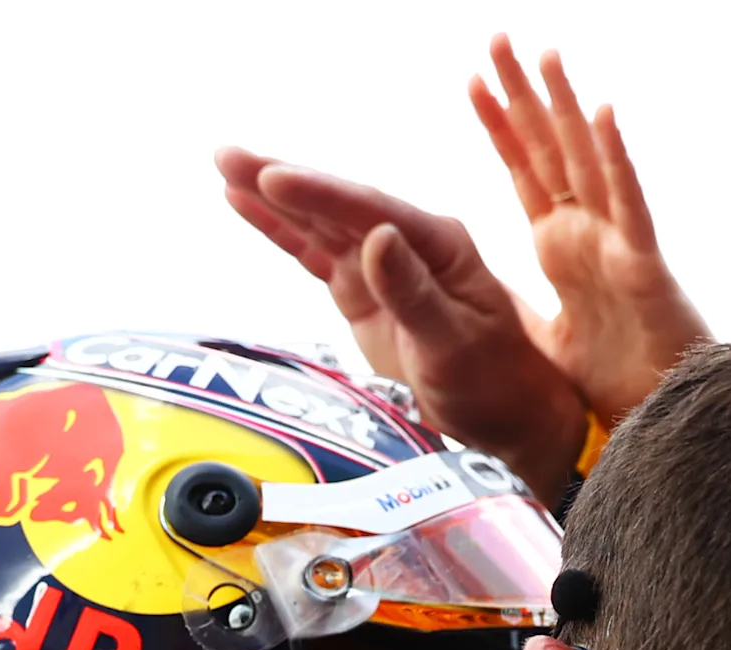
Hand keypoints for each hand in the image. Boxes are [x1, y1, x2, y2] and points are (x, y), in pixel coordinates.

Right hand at [213, 148, 590, 494]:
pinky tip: (247, 206)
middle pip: (334, 205)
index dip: (317, 194)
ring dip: (270, 197)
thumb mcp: (456, 343)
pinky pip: (312, 254)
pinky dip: (279, 231)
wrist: (505, 413)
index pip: (369, 210)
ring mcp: (381, 264)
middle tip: (228, 155)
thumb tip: (377, 238)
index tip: (274, 178)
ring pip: (316, 223)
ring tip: (225, 167)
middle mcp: (407, 242)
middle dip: (280, 178)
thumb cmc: (494, 380)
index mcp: (438, 244)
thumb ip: (413, 292)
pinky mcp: (360, 290)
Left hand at [469, 37, 711, 423]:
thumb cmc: (619, 386)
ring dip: (567, 107)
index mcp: (562, 248)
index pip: (524, 174)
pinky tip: (601, 114)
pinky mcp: (644, 266)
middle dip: (524, 95)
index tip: (473, 82)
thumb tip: (491, 303)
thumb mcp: (551, 341)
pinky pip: (628, 205)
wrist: (659, 425)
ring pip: (588, 163)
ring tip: (546, 54)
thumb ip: (527, 311)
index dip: (501, 127)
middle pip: (550, 151)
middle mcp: (588, 234)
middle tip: (498, 38)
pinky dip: (616, 160)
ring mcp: (617, 244)